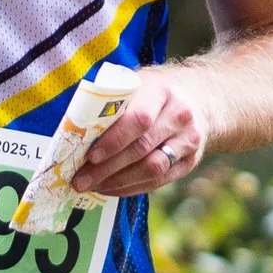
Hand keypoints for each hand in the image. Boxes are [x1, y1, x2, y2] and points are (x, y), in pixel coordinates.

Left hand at [73, 67, 208, 200]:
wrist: (198, 100)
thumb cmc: (154, 93)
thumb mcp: (136, 84)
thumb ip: (111, 101)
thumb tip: (73, 126)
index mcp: (162, 92)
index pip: (139, 119)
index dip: (114, 140)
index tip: (90, 155)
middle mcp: (180, 116)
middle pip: (142, 148)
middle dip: (107, 168)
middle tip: (80, 179)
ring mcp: (188, 141)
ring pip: (152, 169)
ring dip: (118, 182)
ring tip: (93, 186)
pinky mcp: (190, 162)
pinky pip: (159, 181)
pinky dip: (132, 188)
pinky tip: (111, 188)